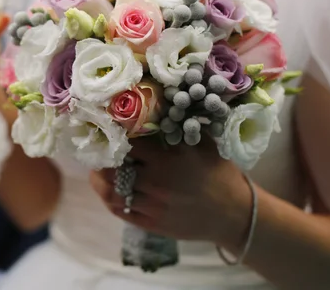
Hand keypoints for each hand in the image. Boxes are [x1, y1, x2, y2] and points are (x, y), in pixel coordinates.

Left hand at [90, 137, 252, 248]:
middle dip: (103, 160)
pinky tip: (108, 191)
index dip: (115, 137)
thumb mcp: (202, 144)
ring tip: (96, 172)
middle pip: (114, 170)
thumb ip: (179, 126)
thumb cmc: (218, 173)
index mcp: (166, 160)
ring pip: (113, 192)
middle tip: (98, 152)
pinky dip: (110, 200)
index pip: (128, 145)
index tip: (109, 131)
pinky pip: (121, 211)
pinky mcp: (151, 224)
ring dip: (100, 181)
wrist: (233, 214)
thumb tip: (158, 105)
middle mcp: (156, 184)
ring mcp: (152, 206)